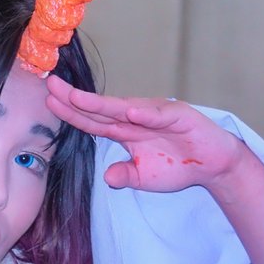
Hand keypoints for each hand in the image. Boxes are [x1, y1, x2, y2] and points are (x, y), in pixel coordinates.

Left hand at [45, 75, 245, 192]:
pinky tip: (130, 112)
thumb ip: (126, 175)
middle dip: (75, 99)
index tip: (50, 102)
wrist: (212, 164)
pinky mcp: (178, 116)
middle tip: (51, 85)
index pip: (93, 121)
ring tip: (77, 98)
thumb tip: (108, 177)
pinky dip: (145, 114)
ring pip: (124, 108)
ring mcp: (156, 115)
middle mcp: (136, 118)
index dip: (71, 113)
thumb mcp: (144, 178)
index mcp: (125, 131)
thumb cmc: (178, 166)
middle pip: (101, 109)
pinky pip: (158, 115)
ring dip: (101, 103)